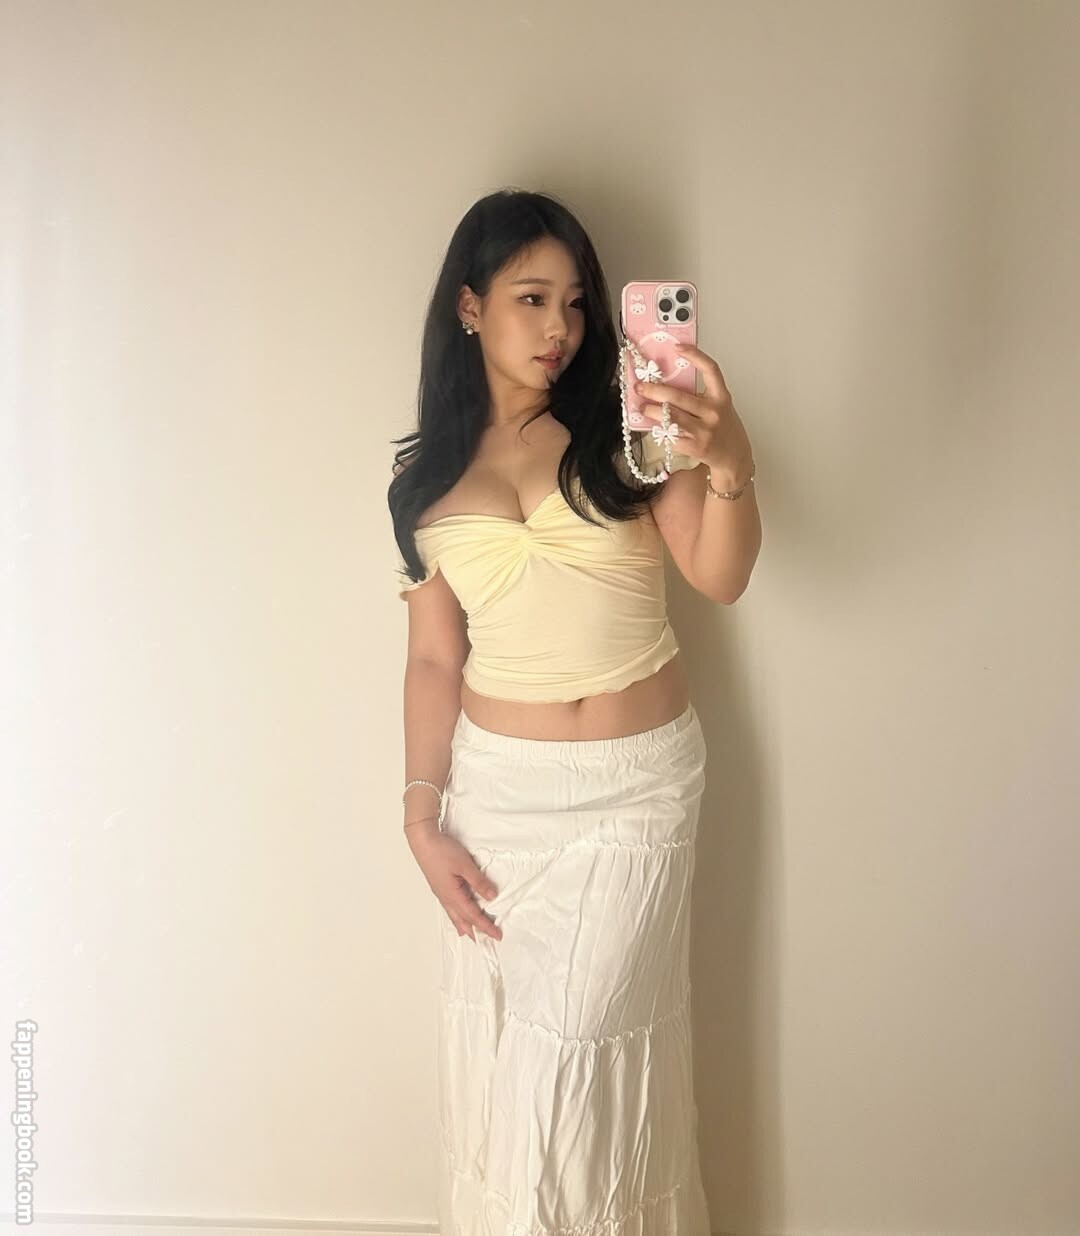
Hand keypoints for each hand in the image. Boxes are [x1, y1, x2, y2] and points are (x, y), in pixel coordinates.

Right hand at [405, 821, 502, 942]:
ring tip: (468, 934)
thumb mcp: (465, 865)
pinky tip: (456, 912)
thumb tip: (491, 897)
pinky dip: (456, 914)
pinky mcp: (439, 885)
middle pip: (462, 919)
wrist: (422, 840)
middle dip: (474, 931)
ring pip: (454, 914)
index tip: (497, 935)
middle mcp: (445, 897)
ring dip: (463, 925)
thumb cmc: (441, 851)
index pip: (473, 916)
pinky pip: (449, 906)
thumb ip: (479, 882)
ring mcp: (441, 892)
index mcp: (452, 895)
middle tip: (483, 941)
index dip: (486, 926)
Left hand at [633, 342, 751, 479]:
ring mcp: (705, 430)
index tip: (677, 347)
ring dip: (651, 411)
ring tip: (643, 408)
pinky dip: (661, 431)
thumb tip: (666, 385)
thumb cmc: (723, 428)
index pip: (710, 370)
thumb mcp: (718, 406)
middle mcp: (714, 412)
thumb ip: (700, 396)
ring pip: (670, 416)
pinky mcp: (696, 447)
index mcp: (721, 397)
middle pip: (677, 396)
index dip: (694, 355)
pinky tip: (657, 428)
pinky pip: (672, 436)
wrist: (735, 457)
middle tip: (640, 387)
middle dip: (653, 390)